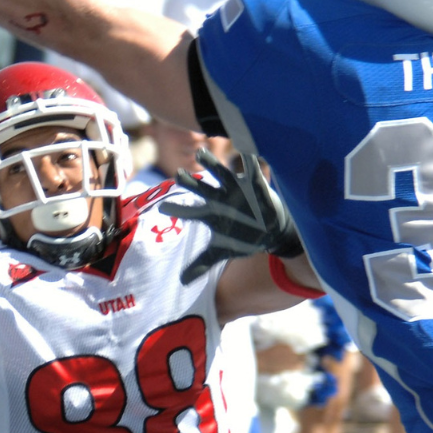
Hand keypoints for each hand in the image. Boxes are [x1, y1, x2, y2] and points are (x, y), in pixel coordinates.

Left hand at [160, 147, 300, 283]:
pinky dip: (248, 160)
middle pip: (201, 187)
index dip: (177, 210)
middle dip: (190, 181)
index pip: (189, 211)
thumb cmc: (242, 237)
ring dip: (211, 164)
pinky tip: (245, 149)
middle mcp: (220, 197)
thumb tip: (182, 282)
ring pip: (220, 173)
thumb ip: (202, 264)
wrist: (270, 230)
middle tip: (177, 176)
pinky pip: (251, 169)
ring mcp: (236, 189)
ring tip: (201, 153)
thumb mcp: (221, 251)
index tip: (162, 209)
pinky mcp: (254, 183)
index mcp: (210, 213)